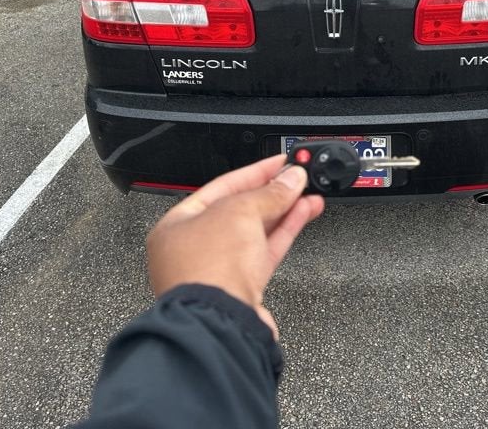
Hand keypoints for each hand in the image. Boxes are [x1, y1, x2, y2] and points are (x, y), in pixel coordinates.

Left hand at [147, 155, 324, 337]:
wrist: (219, 324)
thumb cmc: (207, 272)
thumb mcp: (239, 213)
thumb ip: (268, 193)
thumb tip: (290, 180)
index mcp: (177, 225)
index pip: (222, 187)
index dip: (255, 172)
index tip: (280, 163)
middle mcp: (194, 249)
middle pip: (240, 210)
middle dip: (272, 193)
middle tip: (297, 178)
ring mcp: (218, 271)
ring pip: (256, 232)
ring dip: (284, 211)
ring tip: (309, 195)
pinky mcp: (241, 289)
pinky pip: (265, 253)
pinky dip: (284, 232)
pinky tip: (302, 216)